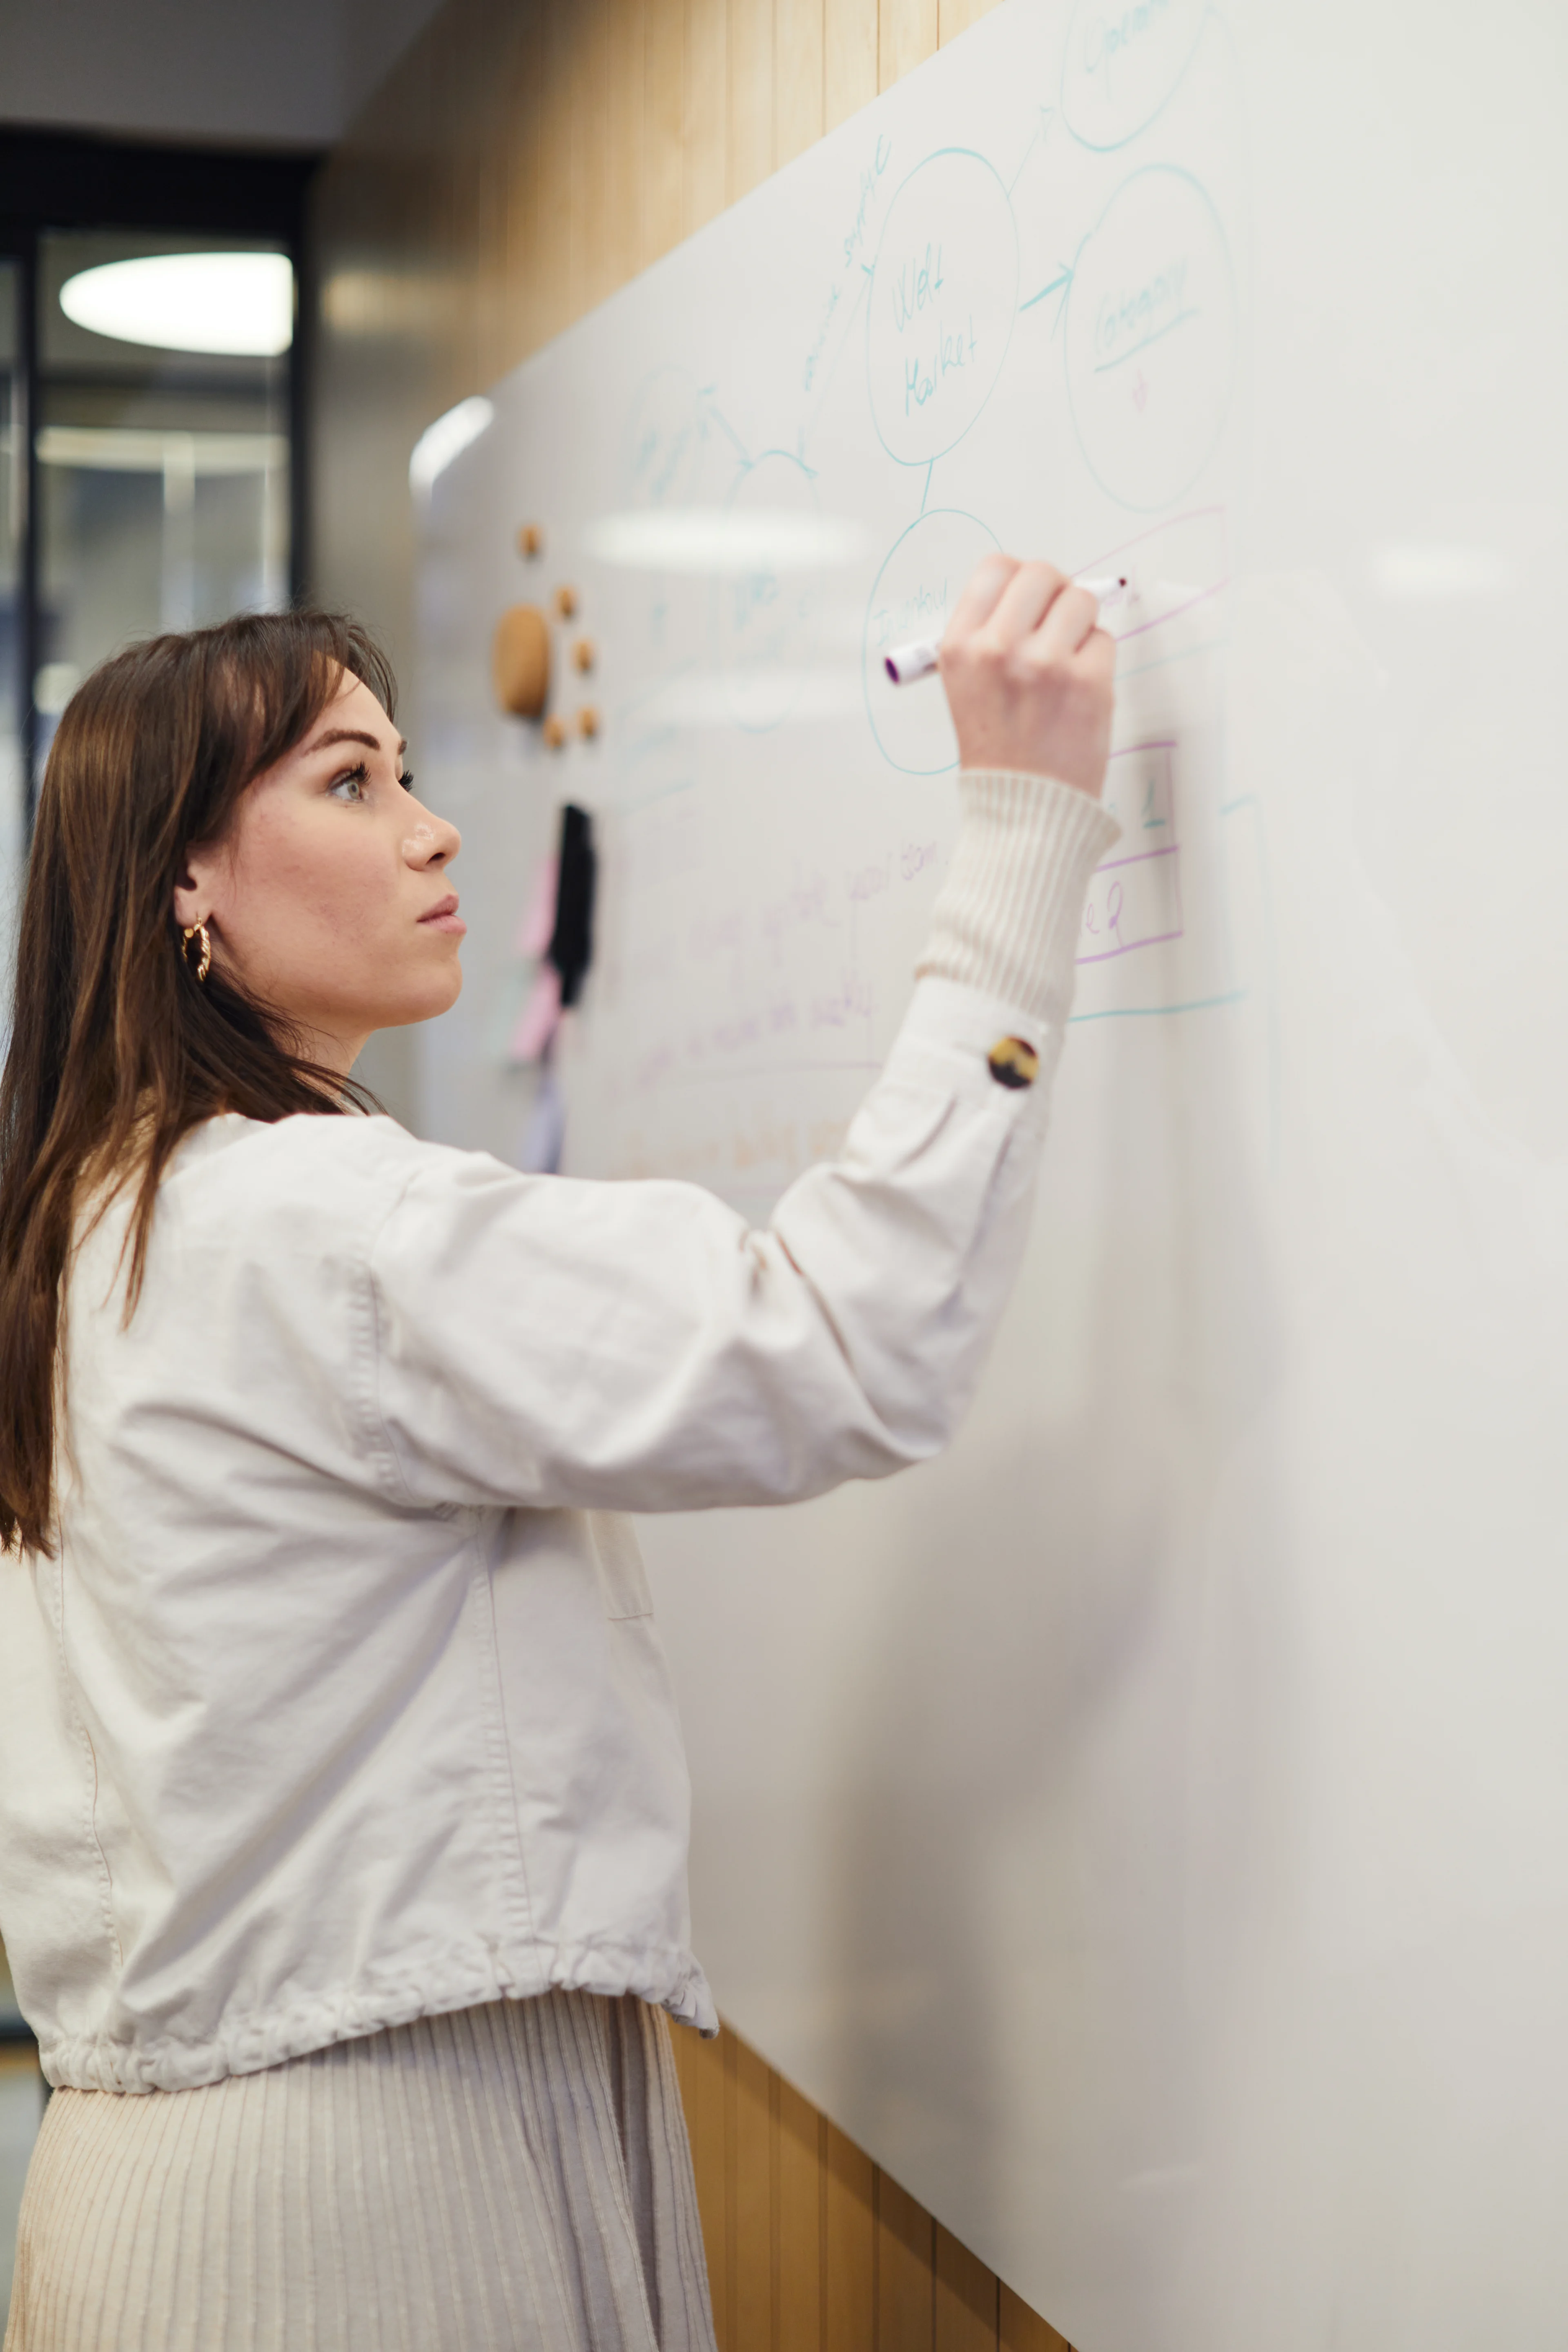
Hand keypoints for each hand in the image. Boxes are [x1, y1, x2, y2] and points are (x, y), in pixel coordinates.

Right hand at [939, 555, 1114, 796]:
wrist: (1024, 808)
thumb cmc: (999, 751)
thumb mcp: (966, 686)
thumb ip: (989, 633)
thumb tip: (1032, 591)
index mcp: (961, 647)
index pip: (995, 568)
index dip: (1019, 579)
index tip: (1029, 601)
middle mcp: (998, 648)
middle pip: (1042, 573)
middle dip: (1055, 594)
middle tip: (1055, 626)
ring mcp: (1045, 663)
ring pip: (1080, 600)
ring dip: (1080, 625)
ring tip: (1066, 662)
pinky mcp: (1088, 681)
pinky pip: (1104, 640)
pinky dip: (1097, 660)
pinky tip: (1078, 691)